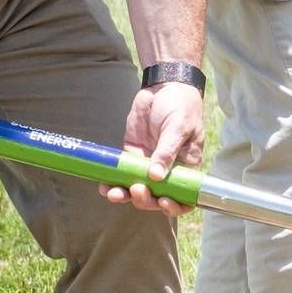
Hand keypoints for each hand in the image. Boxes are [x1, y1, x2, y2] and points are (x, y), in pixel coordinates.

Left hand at [104, 80, 203, 215]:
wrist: (163, 86)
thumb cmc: (180, 105)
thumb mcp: (178, 126)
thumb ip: (167, 151)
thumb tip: (156, 176)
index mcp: (186, 166)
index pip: (184, 195)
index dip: (175, 206)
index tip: (163, 202)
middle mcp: (168, 170)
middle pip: (157, 197)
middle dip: (146, 199)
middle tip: (137, 189)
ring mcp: (149, 164)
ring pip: (137, 190)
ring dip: (126, 196)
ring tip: (114, 193)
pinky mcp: (132, 156)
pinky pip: (122, 175)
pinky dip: (113, 184)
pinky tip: (105, 187)